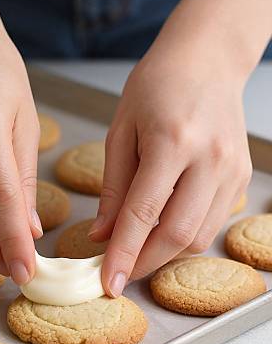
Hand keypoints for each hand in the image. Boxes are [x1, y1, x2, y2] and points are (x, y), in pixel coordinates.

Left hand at [89, 46, 251, 296]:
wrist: (206, 60)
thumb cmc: (155, 88)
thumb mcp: (120, 132)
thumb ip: (113, 189)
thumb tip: (102, 235)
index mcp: (172, 142)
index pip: (143, 215)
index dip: (123, 255)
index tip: (108, 283)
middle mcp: (209, 159)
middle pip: (178, 235)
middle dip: (145, 263)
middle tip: (119, 273)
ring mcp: (232, 169)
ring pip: (199, 236)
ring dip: (165, 253)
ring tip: (138, 249)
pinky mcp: (241, 176)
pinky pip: (212, 222)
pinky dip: (185, 235)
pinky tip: (163, 227)